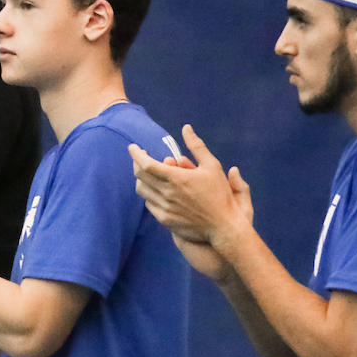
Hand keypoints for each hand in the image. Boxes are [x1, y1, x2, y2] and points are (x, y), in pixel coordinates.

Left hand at [129, 125, 252, 266]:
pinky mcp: (165, 219)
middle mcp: (167, 193)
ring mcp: (164, 208)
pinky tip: (157, 190)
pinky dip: (149, 194)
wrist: (223, 227)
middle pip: (140, 176)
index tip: (133, 147)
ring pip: (142, 190)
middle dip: (136, 163)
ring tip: (149, 173)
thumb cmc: (220, 195)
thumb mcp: (213, 166)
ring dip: (142, 179)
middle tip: (141, 157)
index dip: (136, 154)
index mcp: (177, 178)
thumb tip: (186, 128)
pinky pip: (149, 204)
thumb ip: (197, 146)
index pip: (146, 164)